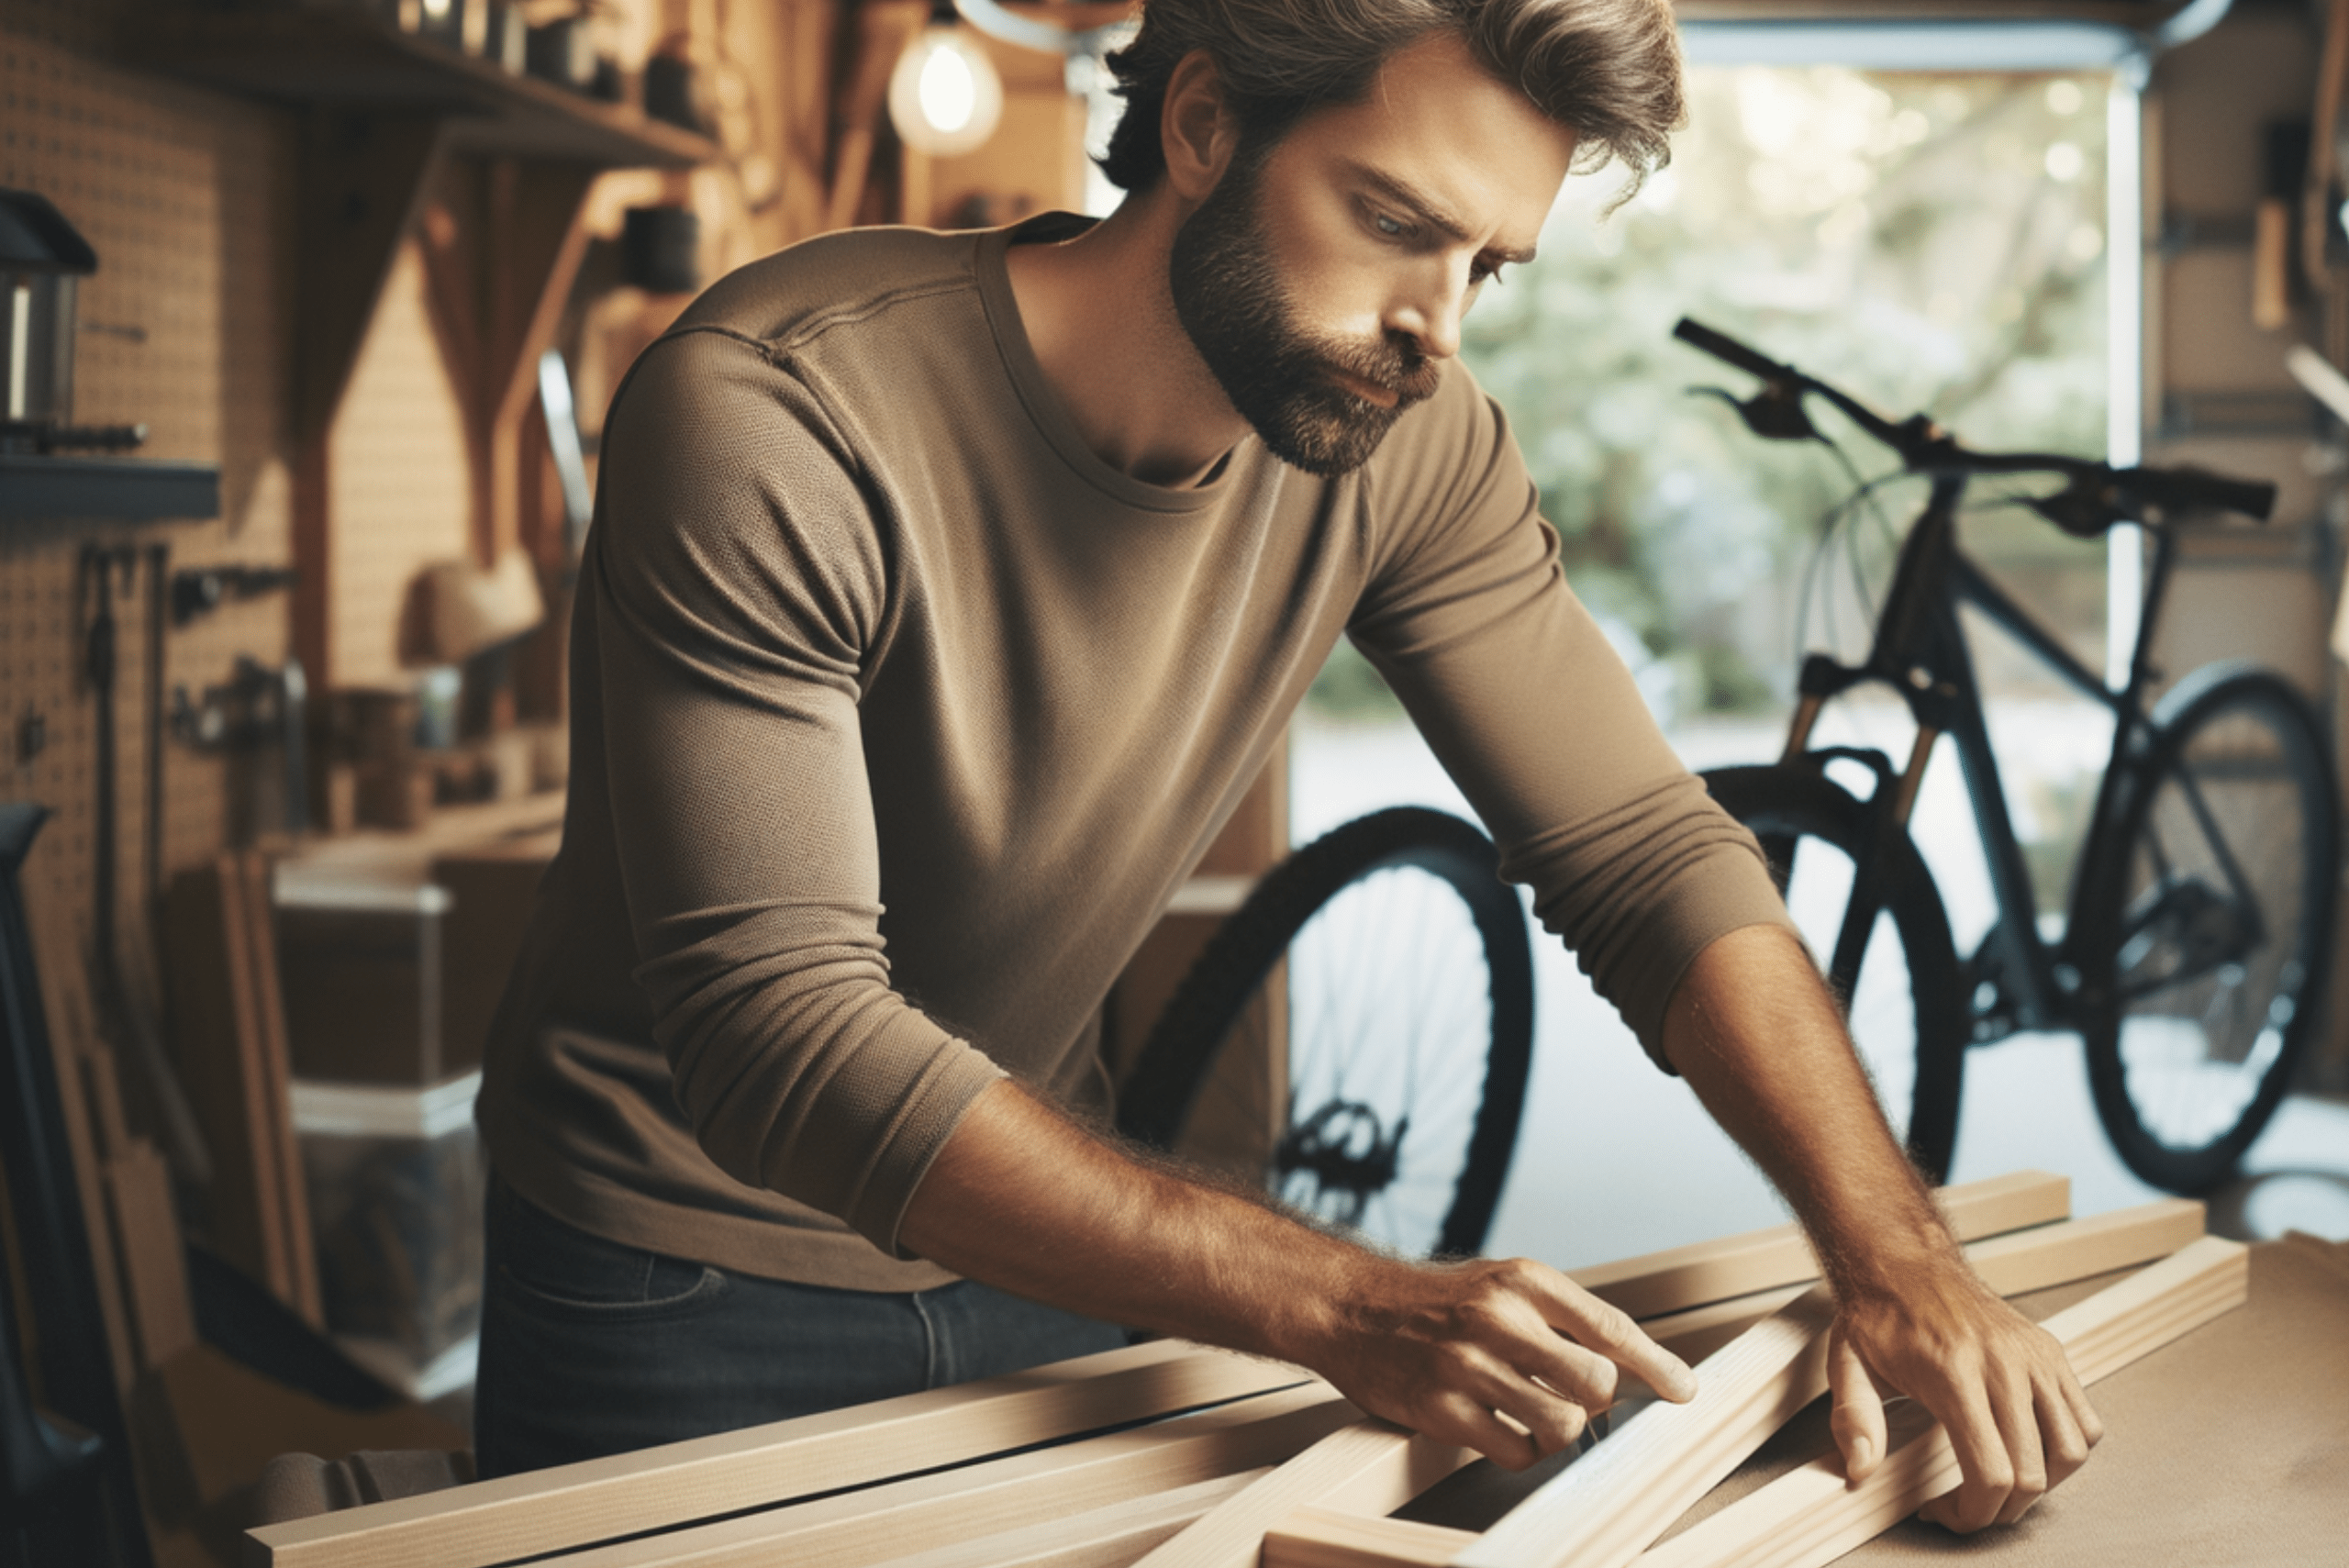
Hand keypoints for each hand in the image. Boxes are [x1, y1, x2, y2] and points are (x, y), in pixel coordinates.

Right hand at [1306, 1254, 1698, 1470]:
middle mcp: (1498, 1318)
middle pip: (1595, 1382)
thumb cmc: (1434, 1301)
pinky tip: (1502, 1429)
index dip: (1656, 1365)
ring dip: (1559, 1431)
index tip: (1682, 1390)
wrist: (1350, 1308)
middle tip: (1576, 1398)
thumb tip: (1625, 1366)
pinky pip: (1514, 1452)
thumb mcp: (1500, 1284)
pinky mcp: (1441, 1409)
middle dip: (1598, 1402)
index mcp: (1522, 1281)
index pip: (1609, 1327)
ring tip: (1535, 1416)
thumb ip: (1558, 1317)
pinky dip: (1520, 1451)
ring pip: (1561, 1425)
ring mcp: (1468, 1365)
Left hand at [1827, 1263, 2102, 1529]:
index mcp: (1954, 1372)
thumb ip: (1854, 1422)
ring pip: (2070, 1452)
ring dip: (2042, 1485)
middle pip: (2033, 1473)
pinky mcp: (2051, 1352)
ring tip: (2002, 1484)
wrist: (1905, 1261)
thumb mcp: (1848, 1366)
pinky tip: (2029, 1451)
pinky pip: (2086, 1420)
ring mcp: (2034, 1357)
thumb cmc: (1880, 1314)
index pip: (1991, 1471)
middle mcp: (2003, 1364)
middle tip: (1970, 1507)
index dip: (1974, 1513)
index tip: (1948, 1514)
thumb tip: (1860, 1471)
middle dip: (2001, 1509)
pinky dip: (2066, 1450)